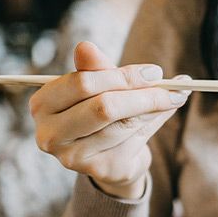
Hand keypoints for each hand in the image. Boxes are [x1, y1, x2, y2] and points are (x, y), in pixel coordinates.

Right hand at [29, 41, 188, 198]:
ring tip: (173, 98)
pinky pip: (132, 142)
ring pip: (121, 125)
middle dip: (142, 94)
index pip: (83, 83)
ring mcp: (72, 157)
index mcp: (43, 104)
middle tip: (171, 87)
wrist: (111, 158)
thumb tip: (85, 46)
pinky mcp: (98, 170)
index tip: (155, 72)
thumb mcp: (100, 87)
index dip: (122, 76)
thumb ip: (96, 69)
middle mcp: (51, 134)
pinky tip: (163, 113)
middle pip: (103, 107)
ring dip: (152, 109)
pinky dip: (152, 124)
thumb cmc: (102, 114)